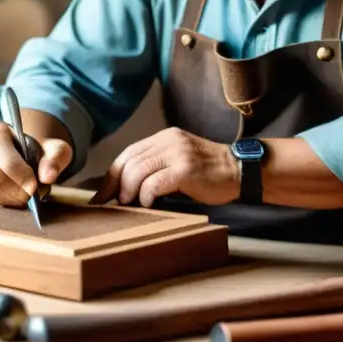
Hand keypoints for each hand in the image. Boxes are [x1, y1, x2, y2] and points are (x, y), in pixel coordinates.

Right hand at [0, 122, 72, 206]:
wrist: (24, 151)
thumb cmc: (39, 149)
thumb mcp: (55, 148)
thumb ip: (56, 158)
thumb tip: (48, 177)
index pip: (6, 160)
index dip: (22, 177)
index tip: (35, 186)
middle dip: (17, 190)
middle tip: (31, 193)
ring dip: (11, 199)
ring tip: (24, 194)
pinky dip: (3, 202)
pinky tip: (13, 194)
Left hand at [103, 127, 240, 207]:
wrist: (239, 170)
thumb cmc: (209, 172)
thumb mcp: (179, 159)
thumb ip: (157, 166)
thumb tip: (126, 188)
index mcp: (164, 137)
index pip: (128, 153)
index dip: (112, 175)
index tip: (102, 194)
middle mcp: (169, 141)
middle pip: (129, 161)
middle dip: (115, 184)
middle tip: (112, 203)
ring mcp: (178, 153)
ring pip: (138, 171)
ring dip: (129, 190)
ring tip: (129, 204)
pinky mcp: (185, 169)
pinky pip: (155, 182)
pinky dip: (146, 195)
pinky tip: (149, 203)